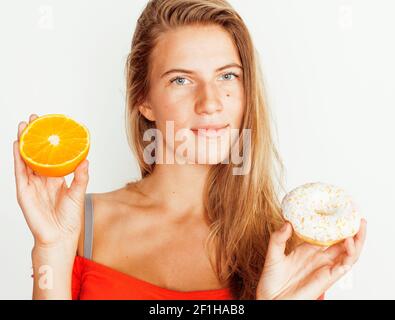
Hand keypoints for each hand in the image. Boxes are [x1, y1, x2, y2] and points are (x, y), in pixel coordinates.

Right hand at [13, 114, 88, 248]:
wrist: (60, 238)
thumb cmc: (70, 219)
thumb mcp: (78, 194)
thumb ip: (81, 177)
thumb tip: (86, 159)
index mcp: (55, 179)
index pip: (50, 156)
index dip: (49, 142)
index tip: (50, 126)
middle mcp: (42, 180)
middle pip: (36, 154)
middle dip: (34, 136)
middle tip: (35, 118)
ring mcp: (31, 185)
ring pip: (25, 159)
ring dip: (24, 142)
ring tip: (24, 125)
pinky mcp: (24, 192)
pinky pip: (19, 172)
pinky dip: (17, 158)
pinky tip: (16, 145)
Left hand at [256, 218, 366, 298]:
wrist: (270, 299)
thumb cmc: (271, 280)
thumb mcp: (273, 254)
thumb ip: (278, 238)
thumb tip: (287, 222)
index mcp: (308, 249)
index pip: (327, 234)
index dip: (335, 224)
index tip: (340, 209)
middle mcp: (319, 258)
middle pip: (342, 242)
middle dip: (352, 230)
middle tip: (357, 216)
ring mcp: (325, 268)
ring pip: (348, 253)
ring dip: (356, 240)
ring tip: (360, 226)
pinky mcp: (327, 279)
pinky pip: (343, 267)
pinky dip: (349, 255)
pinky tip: (348, 243)